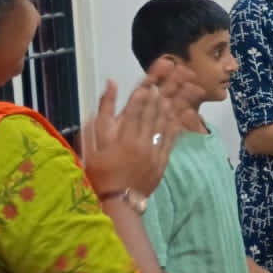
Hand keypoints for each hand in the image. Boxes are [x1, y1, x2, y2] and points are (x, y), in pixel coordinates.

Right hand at [83, 58, 195, 196]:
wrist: (117, 200)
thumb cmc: (99, 171)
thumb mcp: (92, 141)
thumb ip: (102, 112)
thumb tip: (110, 85)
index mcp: (121, 135)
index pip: (135, 106)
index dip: (145, 89)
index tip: (153, 76)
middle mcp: (140, 140)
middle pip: (153, 110)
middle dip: (163, 89)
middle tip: (175, 72)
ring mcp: (153, 150)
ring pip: (164, 121)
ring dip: (171, 101)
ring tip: (180, 85)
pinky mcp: (162, 159)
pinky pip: (171, 136)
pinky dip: (174, 122)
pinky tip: (177, 110)